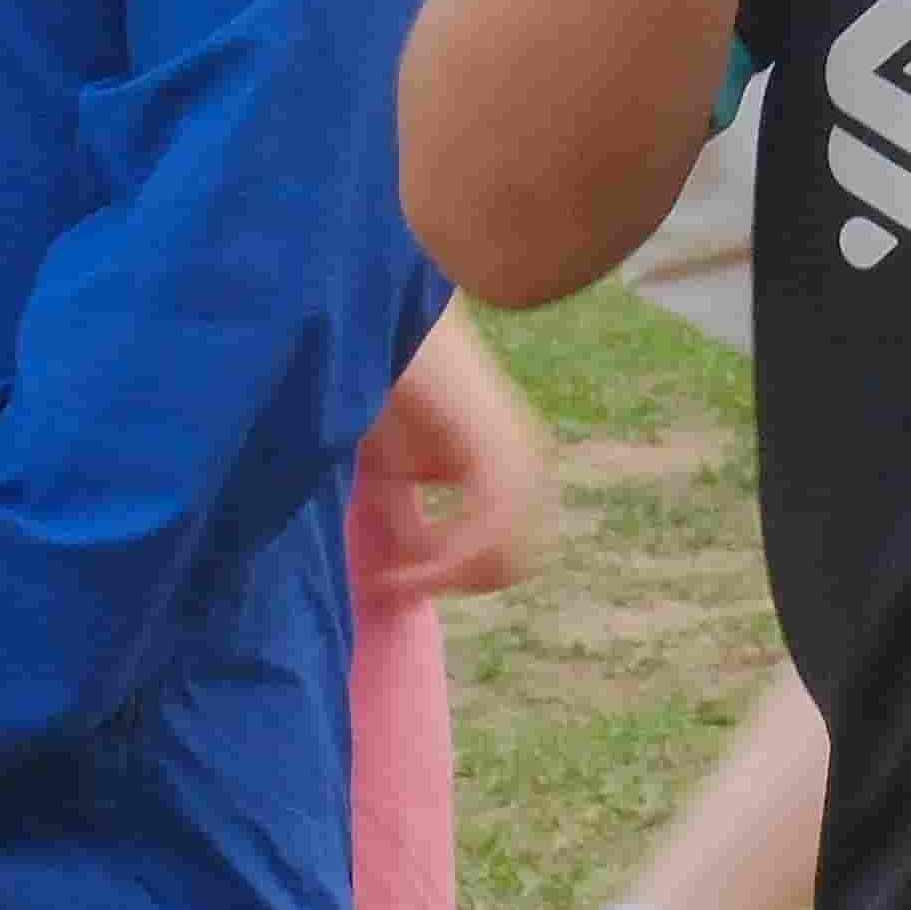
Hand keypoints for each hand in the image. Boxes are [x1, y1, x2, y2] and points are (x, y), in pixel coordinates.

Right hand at [352, 316, 555, 608]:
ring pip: (510, 558)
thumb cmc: (383, 384)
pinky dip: (446, 561)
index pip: (508, 557)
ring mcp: (521, 461)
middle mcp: (527, 469)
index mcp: (509, 472)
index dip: (450, 580)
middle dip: (452, 581)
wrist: (383, 323)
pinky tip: (405, 564)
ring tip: (395, 574)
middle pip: (515, 565)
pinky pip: (490, 533)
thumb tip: (402, 576)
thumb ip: (404, 520)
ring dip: (446, 576)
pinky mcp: (501, 452)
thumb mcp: (393, 470)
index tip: (389, 586)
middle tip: (394, 581)